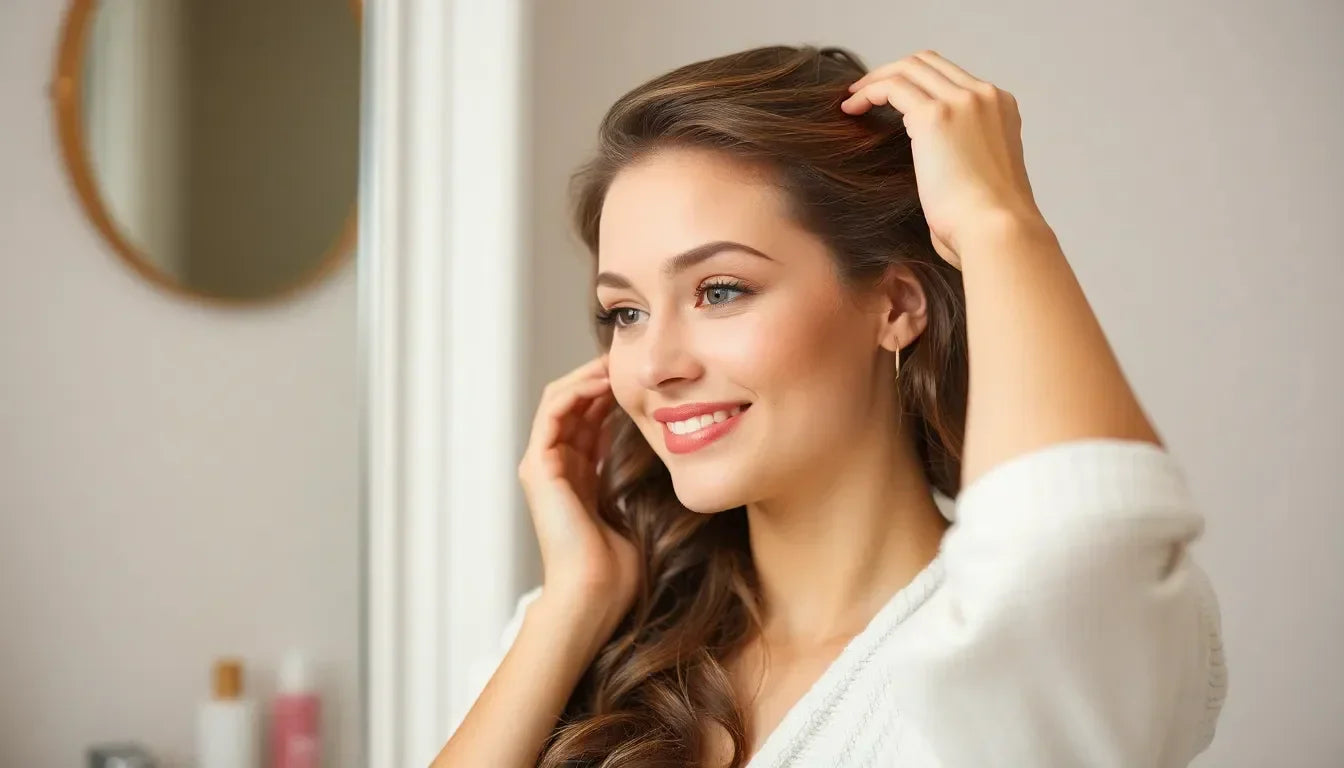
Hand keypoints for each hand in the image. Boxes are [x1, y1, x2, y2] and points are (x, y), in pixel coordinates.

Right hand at [518, 354, 639, 622]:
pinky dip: (577, 390)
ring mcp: (543, 466)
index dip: (614, 394)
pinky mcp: (539, 467)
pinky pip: (554, 411)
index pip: (591, 420)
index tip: (646, 378)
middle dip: (601, 377)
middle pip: (574, 403)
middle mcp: (556, 467)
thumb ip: (642, 482)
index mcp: (578, 478)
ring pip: (560, 399)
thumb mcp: (637, 511)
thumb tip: (676, 456)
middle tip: (632, 359)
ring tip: (617, 361)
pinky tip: (604, 380)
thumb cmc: (619, 570)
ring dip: (587, 376)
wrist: (594, 596)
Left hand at [840, 49, 1044, 268]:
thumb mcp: (982, 180)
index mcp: (1000, 109)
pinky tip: (851, 109)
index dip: (916, 82)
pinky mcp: (935, 116)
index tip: (891, 99)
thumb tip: (940, 172)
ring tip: (852, 100)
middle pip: (929, 63)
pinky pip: (892, 86)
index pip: (952, 77)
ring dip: (876, 80)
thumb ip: (965, 159)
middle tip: (864, 93)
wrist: (997, 232)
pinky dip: (868, 92)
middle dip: (892, 73)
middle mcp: (984, 97)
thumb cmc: (985, 224)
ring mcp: (961, 102)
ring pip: (908, 68)